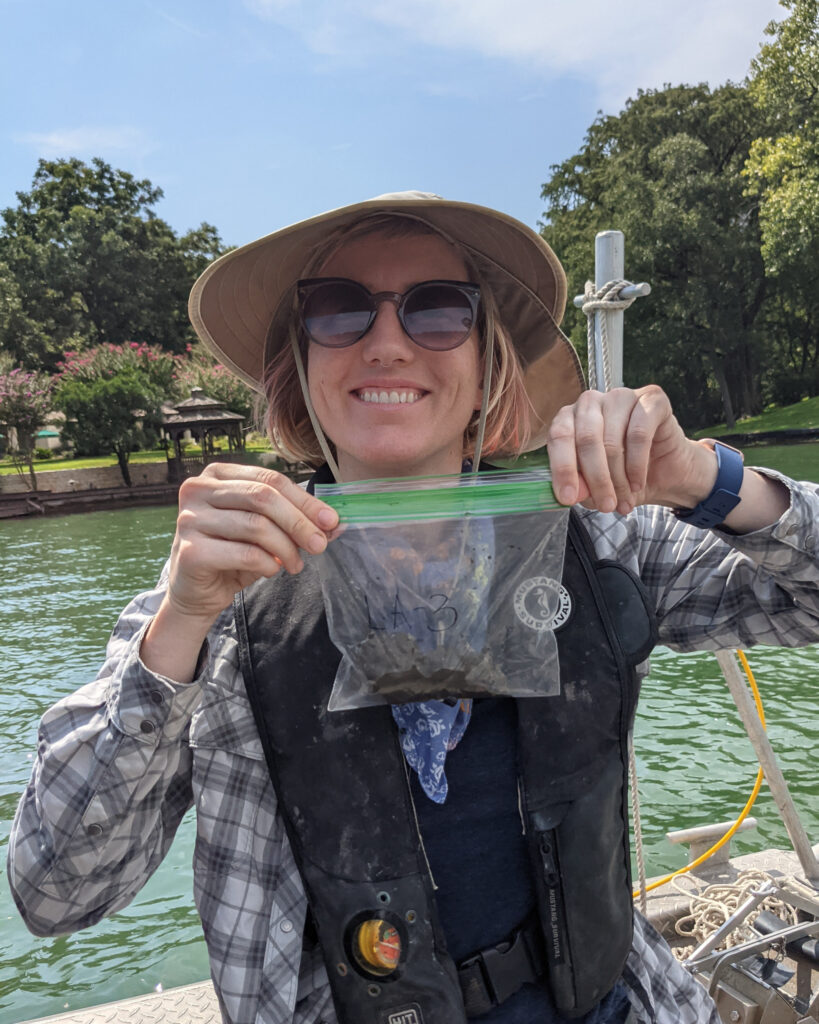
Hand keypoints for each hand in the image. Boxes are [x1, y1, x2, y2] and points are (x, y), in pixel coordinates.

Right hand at [165, 463, 338, 625]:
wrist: (196, 592)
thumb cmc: (231, 554)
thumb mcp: (264, 530)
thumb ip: (294, 520)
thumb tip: (335, 523)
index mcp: (216, 475)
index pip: (269, 479)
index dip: (304, 500)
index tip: (331, 521)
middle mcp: (197, 489)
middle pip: (263, 497)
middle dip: (299, 522)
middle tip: (320, 545)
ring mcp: (189, 519)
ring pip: (256, 525)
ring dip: (286, 548)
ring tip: (296, 565)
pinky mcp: (190, 551)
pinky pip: (245, 554)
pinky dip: (268, 564)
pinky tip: (271, 571)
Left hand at [546, 385, 706, 514]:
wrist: (665, 472)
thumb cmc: (622, 474)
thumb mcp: (594, 487)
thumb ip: (579, 485)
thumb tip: (572, 493)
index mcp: (570, 417)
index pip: (559, 436)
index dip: (562, 468)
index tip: (567, 497)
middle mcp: (592, 402)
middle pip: (587, 439)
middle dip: (596, 479)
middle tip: (605, 506)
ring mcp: (621, 397)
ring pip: (613, 441)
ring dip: (618, 479)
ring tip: (624, 500)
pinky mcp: (651, 399)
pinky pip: (639, 434)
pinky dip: (637, 465)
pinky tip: (637, 483)